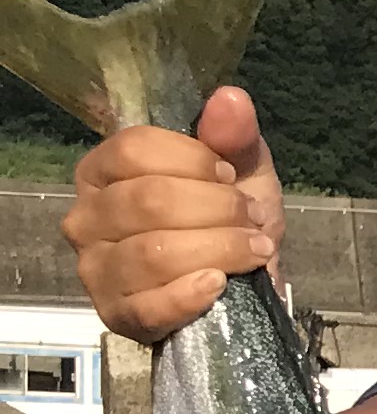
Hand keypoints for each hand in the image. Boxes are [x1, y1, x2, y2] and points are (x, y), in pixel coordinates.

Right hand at [63, 85, 282, 342]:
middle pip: (148, 200)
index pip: (134, 149)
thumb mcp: (242, 170)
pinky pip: (150, 305)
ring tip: (252, 250)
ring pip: (152, 253)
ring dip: (218, 249)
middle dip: (218, 209)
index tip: (231, 176)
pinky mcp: (117, 314)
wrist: (242, 283)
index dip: (194, 161)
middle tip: (253, 219)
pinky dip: (192, 294)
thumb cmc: (228, 219)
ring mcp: (96, 269)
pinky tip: (219, 284)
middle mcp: (86, 217)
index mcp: (104, 171)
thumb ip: (234, 135)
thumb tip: (230, 99)